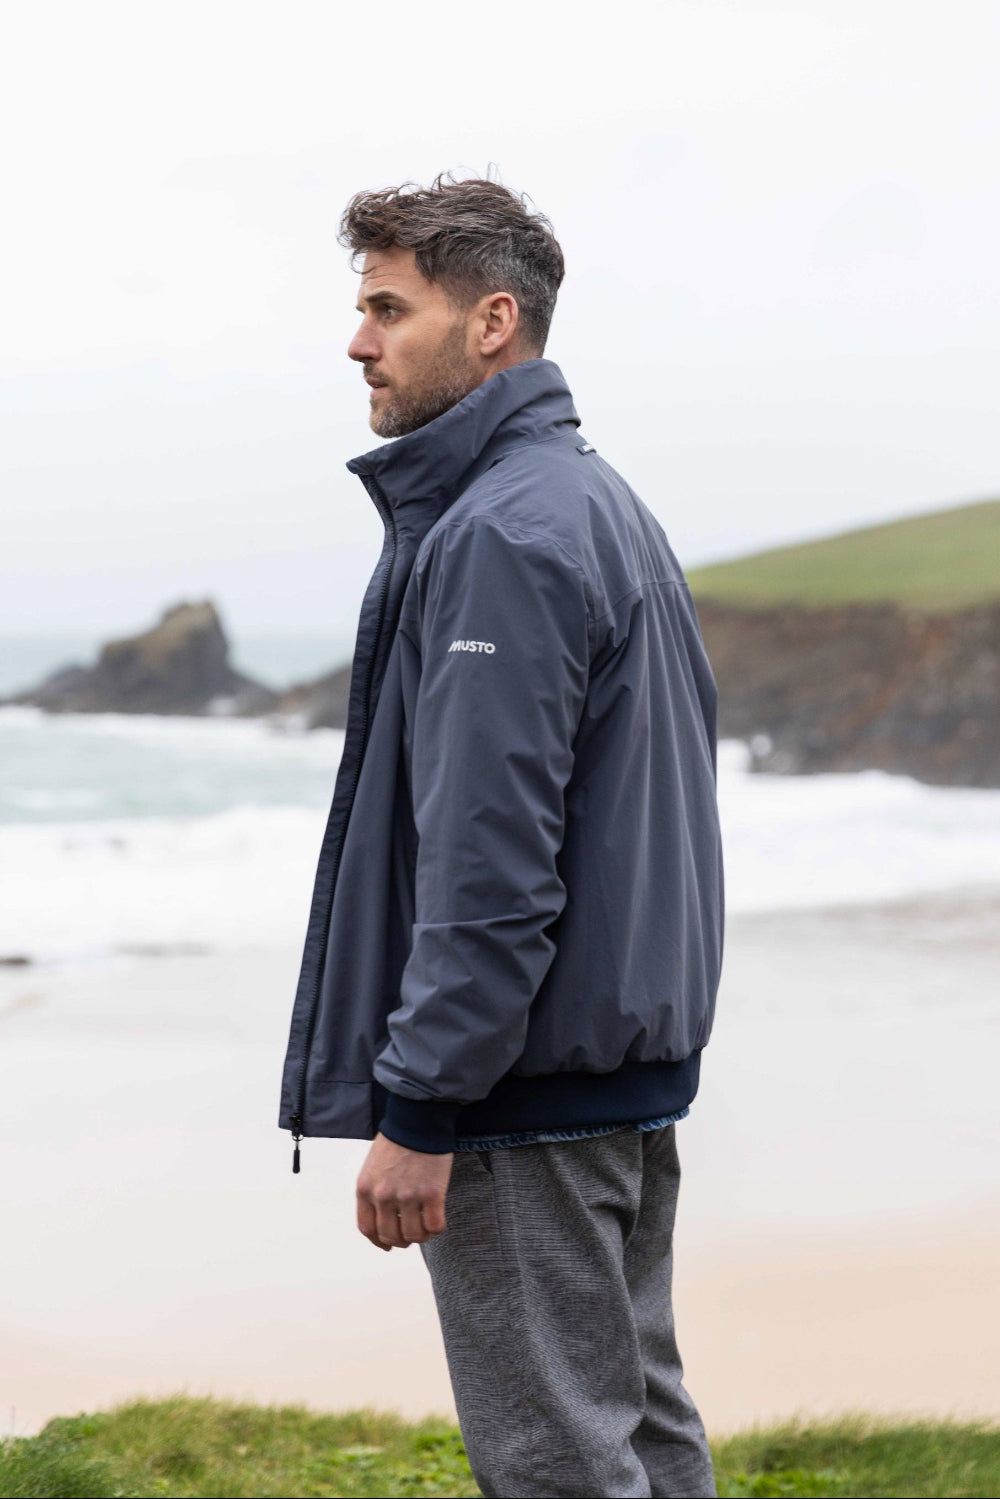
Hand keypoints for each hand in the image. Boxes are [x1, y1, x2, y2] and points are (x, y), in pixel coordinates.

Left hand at [356, 1132, 452, 1250]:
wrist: (418, 1119)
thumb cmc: (397, 1139)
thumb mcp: (373, 1166)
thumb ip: (374, 1191)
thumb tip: (384, 1217)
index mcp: (365, 1189)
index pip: (368, 1229)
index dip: (379, 1241)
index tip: (388, 1244)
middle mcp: (383, 1197)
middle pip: (390, 1236)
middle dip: (402, 1240)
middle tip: (411, 1233)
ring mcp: (408, 1197)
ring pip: (414, 1236)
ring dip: (421, 1235)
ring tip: (426, 1225)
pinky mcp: (432, 1194)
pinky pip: (435, 1226)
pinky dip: (437, 1228)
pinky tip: (438, 1218)